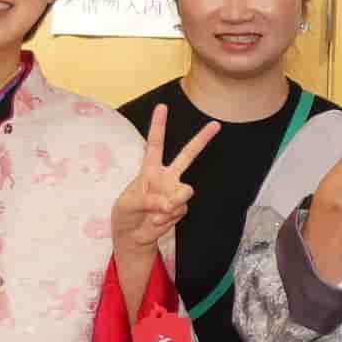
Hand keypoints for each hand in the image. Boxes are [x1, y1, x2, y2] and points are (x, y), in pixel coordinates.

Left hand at [110, 111, 221, 272]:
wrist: (133, 235)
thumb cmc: (126, 213)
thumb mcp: (129, 204)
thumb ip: (148, 200)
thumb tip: (169, 204)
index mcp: (149, 169)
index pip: (155, 144)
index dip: (158, 125)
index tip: (162, 107)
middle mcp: (166, 177)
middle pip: (187, 155)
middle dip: (201, 139)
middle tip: (216, 124)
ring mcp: (174, 192)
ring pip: (185, 191)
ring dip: (172, 203)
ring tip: (157, 213)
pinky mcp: (180, 207)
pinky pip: (180, 209)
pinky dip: (168, 218)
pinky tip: (158, 221)